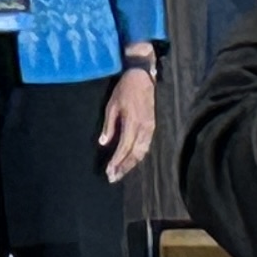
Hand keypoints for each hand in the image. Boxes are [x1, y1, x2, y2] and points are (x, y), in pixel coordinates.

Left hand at [96, 65, 158, 182]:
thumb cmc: (124, 90)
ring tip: (120, 173)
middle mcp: (144, 128)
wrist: (142, 78)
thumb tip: (103, 143)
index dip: (117, 161)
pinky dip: (138, 156)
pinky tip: (131, 161)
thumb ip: (109, 126)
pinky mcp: (153, 127)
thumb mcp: (111, 105)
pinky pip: (146, 146)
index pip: (124, 147)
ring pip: (142, 152)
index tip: (109, 171)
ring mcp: (150, 128)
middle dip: (124, 168)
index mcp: (132, 122)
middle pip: (135, 154)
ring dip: (131, 164)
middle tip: (113, 178)